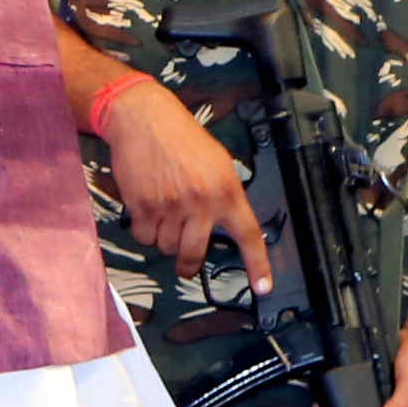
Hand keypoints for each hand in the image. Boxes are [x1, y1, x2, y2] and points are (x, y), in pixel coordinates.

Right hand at [102, 82, 270, 291]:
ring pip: (166, 247)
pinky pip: (144, 237)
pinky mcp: (144, 207)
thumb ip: (223, 195)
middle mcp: (201, 201)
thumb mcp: (217, 163)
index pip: (248, 235)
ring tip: (163, 213)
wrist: (144, 119)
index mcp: (227, 190)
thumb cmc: (181, 138)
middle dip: (187, 263)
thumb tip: (224, 225)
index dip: (258, 265)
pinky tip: (147, 208)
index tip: (263, 287)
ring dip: (163, 238)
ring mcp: (171, 206)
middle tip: (185, 264)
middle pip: (194, 253)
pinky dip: (144, 229)